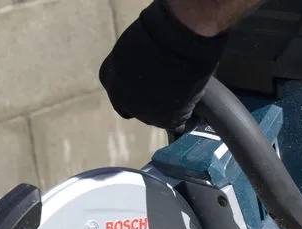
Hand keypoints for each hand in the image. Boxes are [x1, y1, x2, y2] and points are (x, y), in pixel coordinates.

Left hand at [98, 0, 258, 132]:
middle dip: (149, 100)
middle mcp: (121, 99)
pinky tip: (192, 102)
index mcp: (109, 77)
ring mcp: (143, 112)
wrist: (178, 40)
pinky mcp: (167, 120)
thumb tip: (142, 72)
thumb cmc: (157, 32)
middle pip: (136, 108)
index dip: (135, 87)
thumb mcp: (131, 47)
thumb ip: (130, 65)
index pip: (119, 91)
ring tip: (182, 90)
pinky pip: (179, 122)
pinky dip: (186, 115)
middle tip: (168, 87)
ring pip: (156, 117)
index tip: (148, 82)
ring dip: (167, 108)